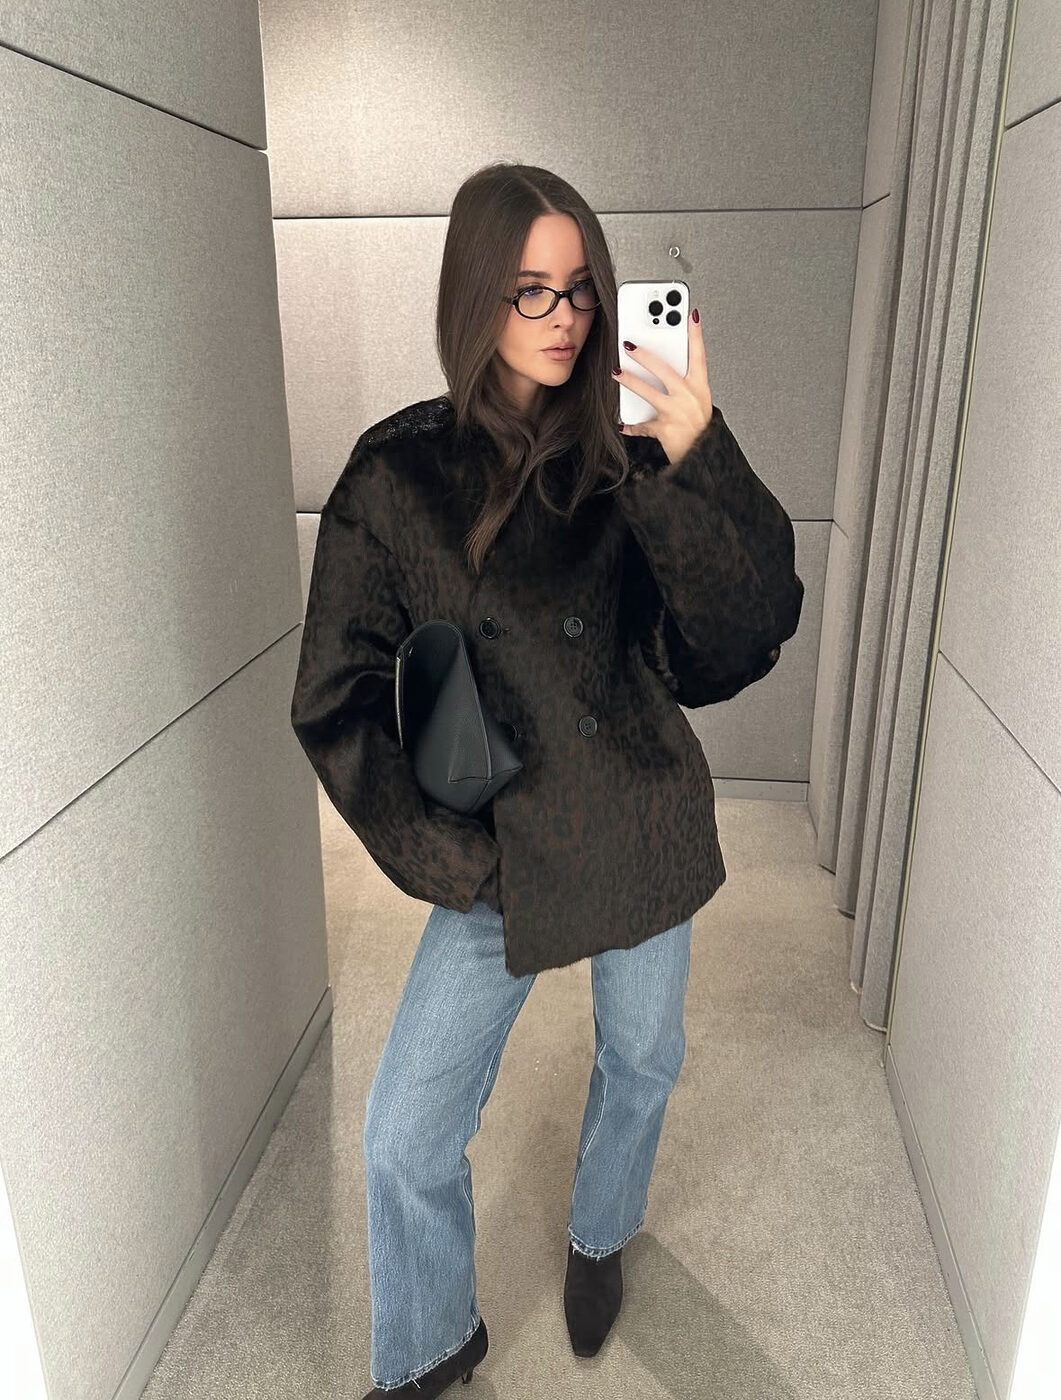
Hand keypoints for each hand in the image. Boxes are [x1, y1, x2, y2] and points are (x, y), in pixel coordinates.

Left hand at [613, 309, 713, 465]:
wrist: (702, 456)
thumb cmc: (698, 427)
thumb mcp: (698, 401)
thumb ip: (684, 382)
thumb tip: (661, 366)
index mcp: (700, 387)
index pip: (699, 356)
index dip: (695, 335)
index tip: (690, 314)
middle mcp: (689, 397)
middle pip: (665, 371)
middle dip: (645, 356)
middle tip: (629, 344)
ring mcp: (676, 413)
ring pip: (649, 393)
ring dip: (630, 381)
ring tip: (616, 371)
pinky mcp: (665, 429)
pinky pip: (644, 425)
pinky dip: (632, 426)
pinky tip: (622, 424)